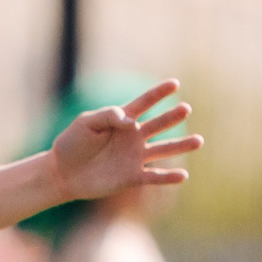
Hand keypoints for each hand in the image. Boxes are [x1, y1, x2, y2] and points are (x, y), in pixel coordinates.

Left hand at [52, 79, 204, 203]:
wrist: (62, 173)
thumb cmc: (71, 144)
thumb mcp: (85, 124)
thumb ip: (107, 115)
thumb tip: (130, 120)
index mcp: (123, 120)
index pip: (144, 103)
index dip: (158, 93)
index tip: (174, 83)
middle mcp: (134, 137)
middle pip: (158, 124)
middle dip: (171, 117)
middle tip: (185, 109)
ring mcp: (135, 157)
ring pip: (163, 150)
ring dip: (181, 146)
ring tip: (199, 141)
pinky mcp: (132, 177)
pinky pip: (154, 177)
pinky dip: (168, 177)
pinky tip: (183, 175)